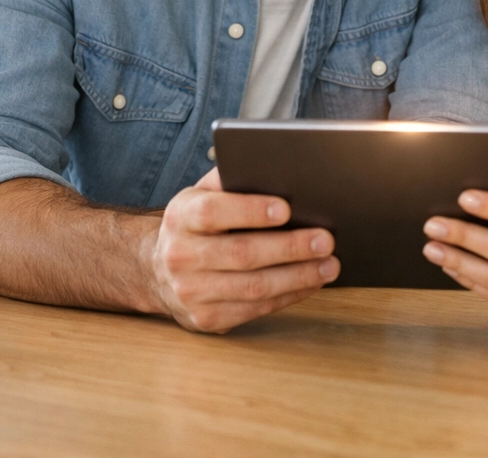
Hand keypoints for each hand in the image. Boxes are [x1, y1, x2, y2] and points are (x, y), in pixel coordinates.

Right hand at [151, 167, 339, 332]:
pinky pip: (254, 309)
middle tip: (326, 240)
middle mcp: (181, 256)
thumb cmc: (196, 223)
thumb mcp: (202, 193)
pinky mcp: (206, 319)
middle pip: (241, 253)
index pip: (213, 212)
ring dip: (297, 277)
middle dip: (290, 247)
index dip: (251, 211)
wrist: (158, 269)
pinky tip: (310, 283)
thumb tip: (276, 168)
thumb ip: (231, 179)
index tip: (287, 209)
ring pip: (252, 287)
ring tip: (329, 265)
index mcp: (181, 217)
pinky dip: (288, 296)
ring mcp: (191, 292)